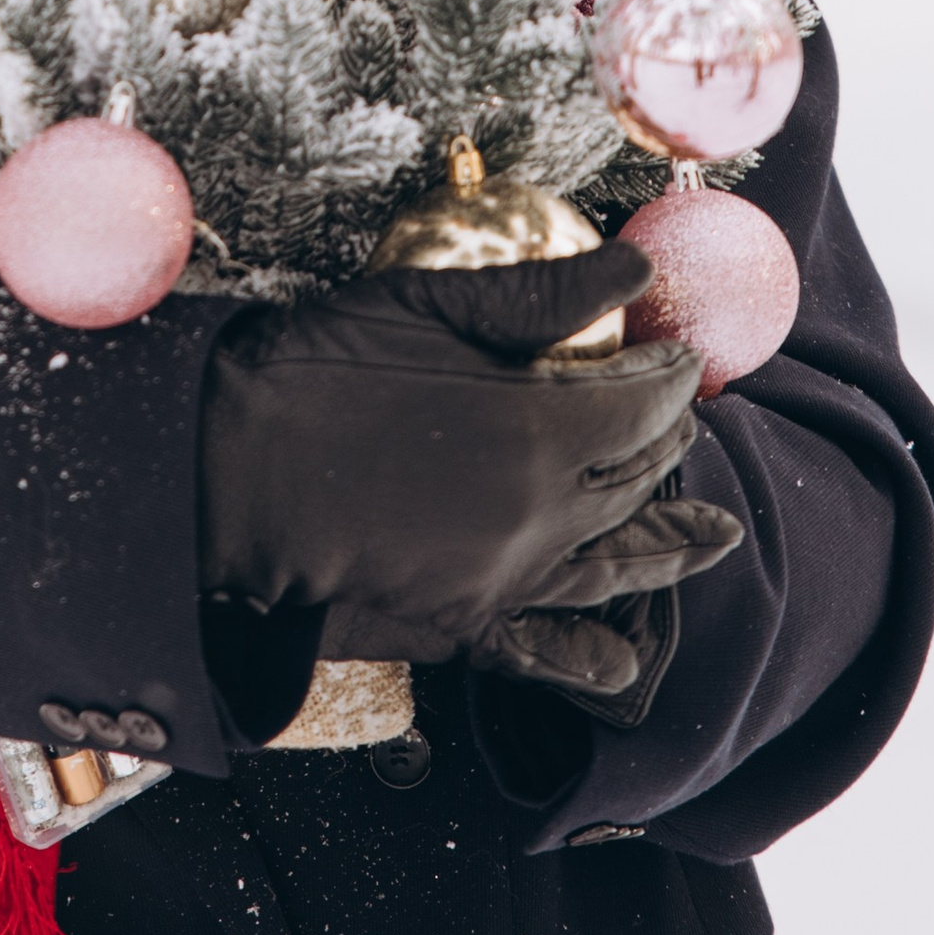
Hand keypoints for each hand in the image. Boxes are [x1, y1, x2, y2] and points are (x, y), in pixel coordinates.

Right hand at [199, 251, 743, 668]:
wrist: (219, 471)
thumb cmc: (313, 373)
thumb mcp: (427, 306)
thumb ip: (543, 294)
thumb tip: (636, 268)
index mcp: (546, 431)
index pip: (645, 402)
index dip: (671, 374)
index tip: (678, 355)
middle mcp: (543, 517)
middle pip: (635, 479)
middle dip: (667, 444)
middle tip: (680, 419)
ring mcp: (503, 577)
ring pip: (611, 565)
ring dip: (667, 547)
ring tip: (714, 537)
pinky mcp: (457, 621)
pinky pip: (542, 650)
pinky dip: (587, 661)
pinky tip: (617, 666)